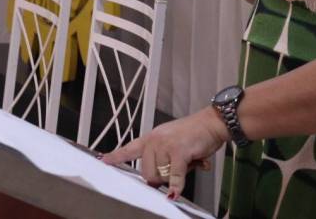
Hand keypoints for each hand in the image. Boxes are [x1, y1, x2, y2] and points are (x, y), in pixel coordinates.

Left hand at [101, 108, 228, 199]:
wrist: (212, 122)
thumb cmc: (195, 134)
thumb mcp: (173, 143)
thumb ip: (163, 160)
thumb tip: (160, 183)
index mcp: (151, 138)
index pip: (129, 149)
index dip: (115, 157)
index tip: (103, 161)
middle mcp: (155, 140)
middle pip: (146, 173)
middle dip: (161, 177)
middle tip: (176, 168)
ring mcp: (166, 145)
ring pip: (161, 176)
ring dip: (175, 177)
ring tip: (187, 162)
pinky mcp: (179, 152)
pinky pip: (174, 176)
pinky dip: (176, 186)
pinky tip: (175, 193)